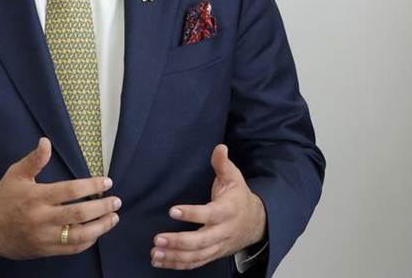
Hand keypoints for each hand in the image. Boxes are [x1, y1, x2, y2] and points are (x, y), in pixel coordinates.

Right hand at [0, 137, 120, 259]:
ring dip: (100, 227)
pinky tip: (96, 232)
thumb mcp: (16, 174)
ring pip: (79, 235)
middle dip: (102, 207)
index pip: (70, 191)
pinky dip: (87, 242)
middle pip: (79, 214)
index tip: (106, 182)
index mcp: (36, 196)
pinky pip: (71, 249)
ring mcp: (44, 236)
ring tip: (113, 218)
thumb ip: (35, 159)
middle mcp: (41, 218)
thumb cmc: (3, 198)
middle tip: (116, 201)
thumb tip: (46, 141)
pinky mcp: (44, 250)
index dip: (92, 186)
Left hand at [150, 144, 265, 270]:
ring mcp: (217, 246)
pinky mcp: (213, 254)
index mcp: (227, 211)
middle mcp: (222, 231)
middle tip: (158, 239)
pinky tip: (161, 262)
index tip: (172, 210)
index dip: (191, 214)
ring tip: (155, 253)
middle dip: (178, 242)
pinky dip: (178, 264)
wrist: (256, 223)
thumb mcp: (234, 178)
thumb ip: (223, 164)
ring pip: (196, 256)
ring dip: (175, 256)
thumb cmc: (239, 198)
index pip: (209, 214)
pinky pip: (195, 263)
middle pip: (201, 241)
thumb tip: (220, 147)